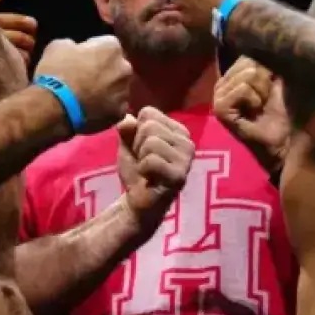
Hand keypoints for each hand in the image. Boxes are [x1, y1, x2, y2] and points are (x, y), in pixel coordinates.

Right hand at [34, 36, 131, 132]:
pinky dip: (105, 107)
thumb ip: (74, 45)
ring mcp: (124, 92)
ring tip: (87, 96)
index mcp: (112, 47)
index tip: (82, 59)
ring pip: (118, 87)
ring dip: (107, 89)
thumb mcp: (58, 46)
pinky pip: (114, 106)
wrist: (53, 107)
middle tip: (85, 78)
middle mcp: (124, 68)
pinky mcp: (120, 112)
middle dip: (104, 70)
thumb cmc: (56, 71)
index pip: (107, 44)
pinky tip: (91, 109)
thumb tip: (76, 50)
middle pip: (116, 66)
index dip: (93, 51)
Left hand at [117, 107, 194, 226]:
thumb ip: (127, 129)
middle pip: (149, 126)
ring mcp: (186, 159)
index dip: (136, 131)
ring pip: (151, 142)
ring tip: (148, 170)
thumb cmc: (137, 170)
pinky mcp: (180, 175)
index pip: (148, 112)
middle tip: (145, 162)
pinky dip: (143, 169)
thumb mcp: (128, 145)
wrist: (138, 202)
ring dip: (141, 158)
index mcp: (177, 130)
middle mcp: (187, 141)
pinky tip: (150, 179)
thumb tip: (127, 118)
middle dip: (138, 145)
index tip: (142, 149)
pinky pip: (151, 160)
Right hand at [214, 57, 289, 172]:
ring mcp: (218, 96)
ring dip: (262, 93)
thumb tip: (269, 45)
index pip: (248, 56)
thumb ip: (268, 65)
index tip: (267, 92)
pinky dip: (255, 100)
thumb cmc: (276, 116)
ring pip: (248, 75)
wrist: (277, 144)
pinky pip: (244, 88)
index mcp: (232, 76)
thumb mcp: (275, 85)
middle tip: (263, 102)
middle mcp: (221, 84)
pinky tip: (253, 112)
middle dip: (265, 83)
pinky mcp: (220, 108)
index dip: (265, 72)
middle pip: (249, 63)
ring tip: (259, 108)